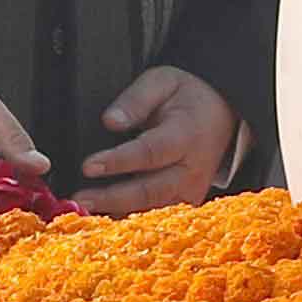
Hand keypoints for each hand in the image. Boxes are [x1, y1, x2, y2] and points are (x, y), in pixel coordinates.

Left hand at [75, 66, 236, 216]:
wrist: (221, 113)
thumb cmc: (187, 97)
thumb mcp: (163, 81)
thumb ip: (136, 99)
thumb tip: (111, 121)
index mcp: (186, 135)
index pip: (149, 152)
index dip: (118, 162)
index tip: (88, 166)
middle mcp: (192, 168)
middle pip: (150, 190)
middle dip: (112, 197)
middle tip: (81, 199)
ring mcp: (191, 189)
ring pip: (153, 208)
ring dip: (118, 212)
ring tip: (86, 212)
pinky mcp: (187, 201)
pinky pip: (157, 214)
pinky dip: (131, 219)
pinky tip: (105, 218)